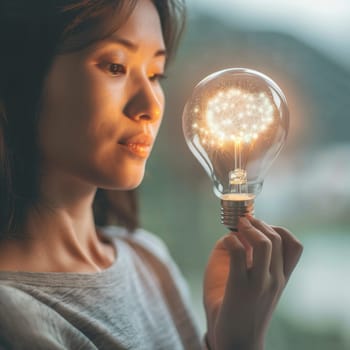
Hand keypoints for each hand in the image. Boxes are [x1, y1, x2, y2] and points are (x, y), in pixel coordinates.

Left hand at [203, 216, 302, 349]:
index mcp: (280, 277)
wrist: (234, 340)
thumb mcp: (251, 280)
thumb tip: (237, 233)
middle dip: (259, 223)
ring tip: (238, 227)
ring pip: (264, 243)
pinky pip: (238, 252)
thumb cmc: (238, 305)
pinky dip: (232, 240)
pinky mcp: (240, 286)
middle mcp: (275, 279)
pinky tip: (227, 243)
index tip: (260, 226)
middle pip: (277, 238)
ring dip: (249, 228)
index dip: (278, 229)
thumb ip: (249, 255)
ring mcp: (259, 283)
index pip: (295, 245)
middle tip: (244, 221)